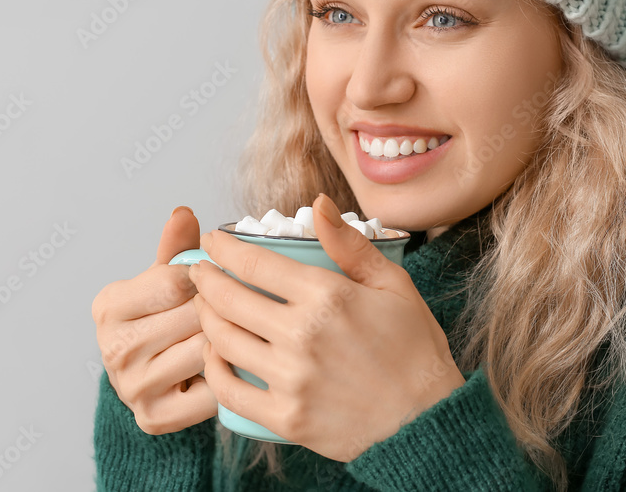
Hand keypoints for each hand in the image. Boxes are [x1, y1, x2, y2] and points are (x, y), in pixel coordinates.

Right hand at [92, 206, 217, 434]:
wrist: (155, 380)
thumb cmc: (166, 319)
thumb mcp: (166, 280)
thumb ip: (177, 249)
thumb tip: (184, 213)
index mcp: (109, 306)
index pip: (174, 281)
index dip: (205, 278)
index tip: (215, 280)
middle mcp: (112, 348)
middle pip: (193, 316)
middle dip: (221, 310)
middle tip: (235, 310)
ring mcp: (131, 387)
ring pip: (205, 351)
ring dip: (229, 342)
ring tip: (235, 335)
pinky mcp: (155, 417)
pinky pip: (212, 391)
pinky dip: (227, 378)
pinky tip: (228, 367)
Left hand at [189, 193, 465, 461]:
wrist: (426, 421)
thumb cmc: (414, 350)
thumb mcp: (393, 285)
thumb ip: (350, 245)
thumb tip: (319, 204)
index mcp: (328, 296)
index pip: (255, 263)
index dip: (224, 248)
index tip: (212, 242)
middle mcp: (302, 335)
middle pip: (229, 299)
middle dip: (204, 280)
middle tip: (200, 273)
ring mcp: (291, 379)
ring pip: (223, 341)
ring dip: (205, 319)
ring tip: (206, 308)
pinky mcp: (285, 417)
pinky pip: (229, 391)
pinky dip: (213, 369)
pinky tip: (214, 356)